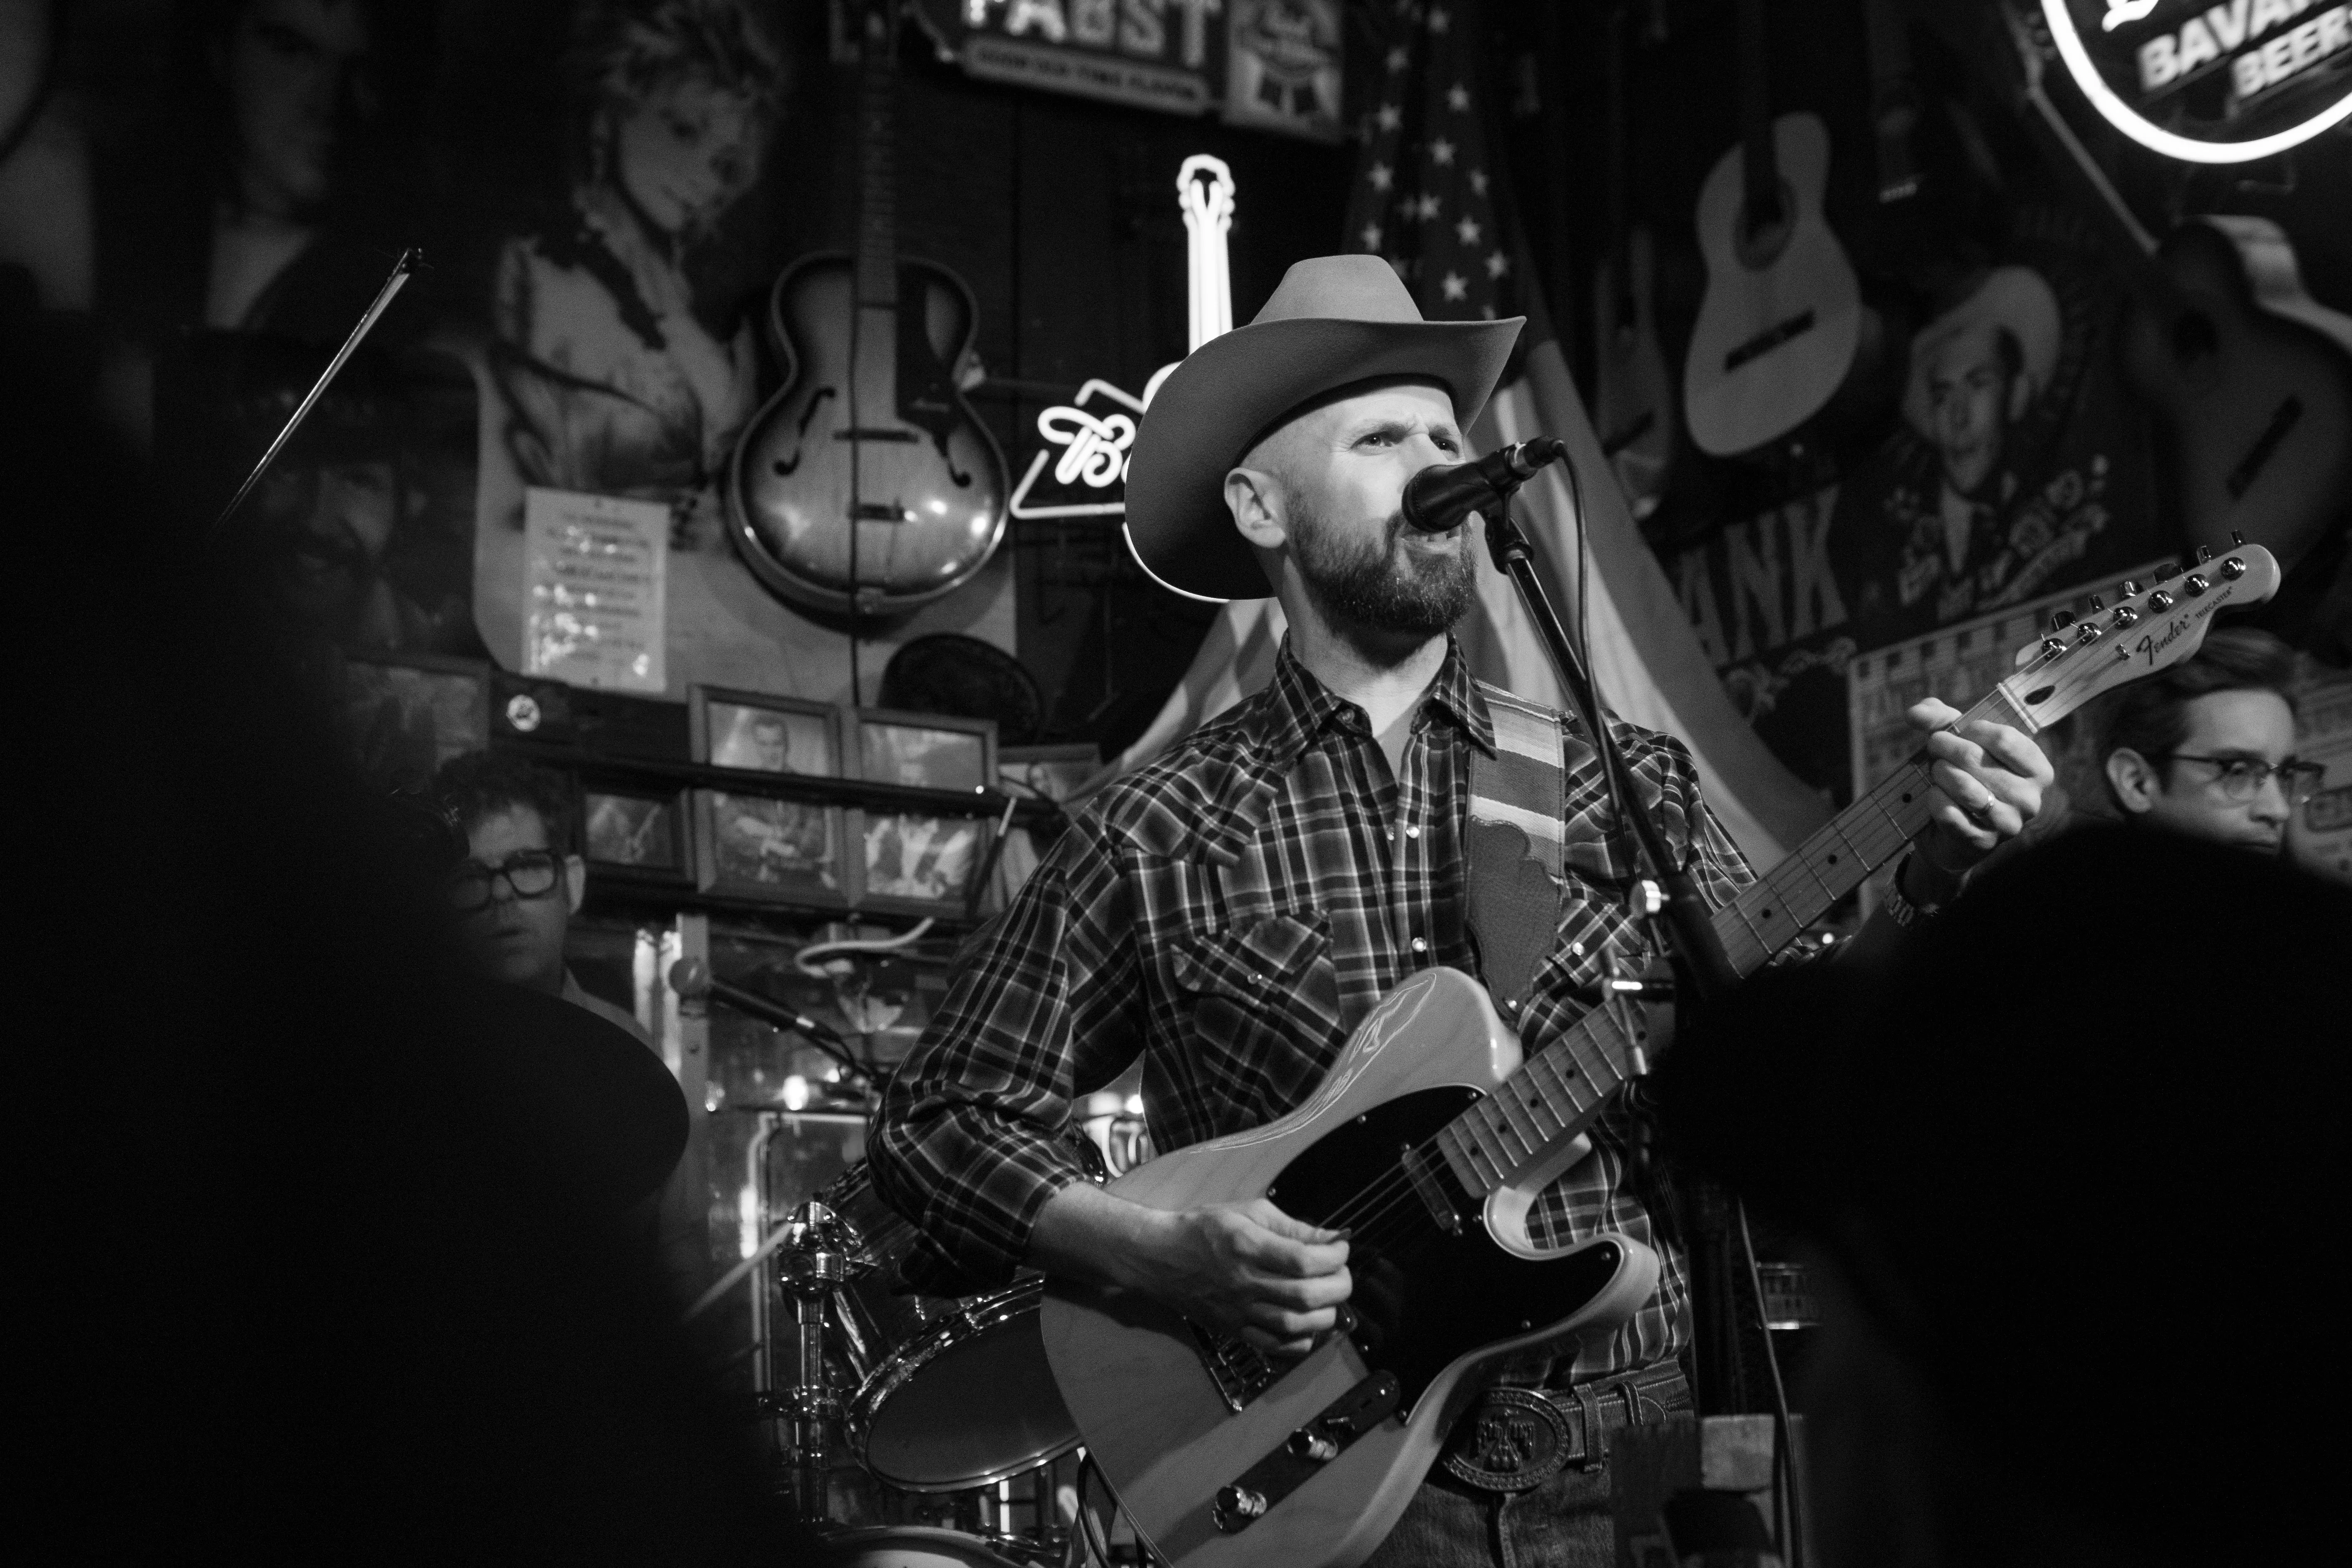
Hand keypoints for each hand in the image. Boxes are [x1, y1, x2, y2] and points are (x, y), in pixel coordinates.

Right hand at [1031, 1184, 1350, 1356]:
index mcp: (1246, 1245)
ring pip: (1296, 1326)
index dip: (1333, 1256)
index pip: (1304, 1260)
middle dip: (1338, 1285)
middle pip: (1306, 1295)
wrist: (1160, 1258)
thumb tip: (1334, 1239)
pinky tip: (1308, 1323)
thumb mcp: (1249, 1211)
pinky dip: (1302, 1341)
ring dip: (1326, 1313)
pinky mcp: (1235, 1331)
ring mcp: (1238, 1311)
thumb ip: (1294, 1226)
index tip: (1340, 1248)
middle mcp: (1242, 1282)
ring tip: (1329, 1297)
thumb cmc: (1205, 1229)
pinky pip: (1277, 1348)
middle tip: (1341, 1273)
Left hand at [1904, 698, 2053, 898]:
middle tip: (1934, 748)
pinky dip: (1934, 800)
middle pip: (1975, 759)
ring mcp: (2008, 824)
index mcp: (2037, 769)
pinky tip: (1933, 795)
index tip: (1957, 732)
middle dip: (1945, 748)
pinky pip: (1949, 814)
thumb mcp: (1957, 741)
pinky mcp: (1982, 843)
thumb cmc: (1962, 776)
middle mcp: (2030, 798)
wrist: (1948, 831)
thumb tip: (1915, 713)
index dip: (1970, 730)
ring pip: (1964, 787)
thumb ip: (1939, 719)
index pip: (2003, 737)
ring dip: (1940, 773)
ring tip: (1936, 771)